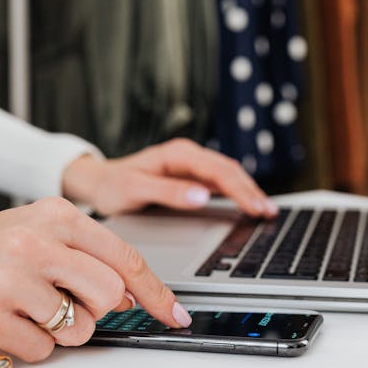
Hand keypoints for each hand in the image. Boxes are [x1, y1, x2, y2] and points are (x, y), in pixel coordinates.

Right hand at [0, 197, 191, 361]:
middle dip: (98, 308)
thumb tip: (131, 294)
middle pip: (111, 296)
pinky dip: (33, 342)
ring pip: (79, 328)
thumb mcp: (44, 231)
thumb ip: (88, 254)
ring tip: (33, 303)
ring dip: (62, 327)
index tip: (174, 313)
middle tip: (69, 298)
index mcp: (59, 214)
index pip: (125, 256)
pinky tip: (12, 317)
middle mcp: (39, 242)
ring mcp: (13, 278)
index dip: (156, 291)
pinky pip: (43, 349)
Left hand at [62, 138, 278, 217]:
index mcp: (179, 154)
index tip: (256, 207)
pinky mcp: (190, 176)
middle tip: (269, 213)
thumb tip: (203, 196)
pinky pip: (219, 182)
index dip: (241, 189)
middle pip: (229, 170)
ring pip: (227, 175)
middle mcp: (188, 155)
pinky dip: (236, 193)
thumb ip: (169, 192)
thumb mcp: (136, 190)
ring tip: (266, 210)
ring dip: (247, 191)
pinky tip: (247, 205)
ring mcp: (190, 165)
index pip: (219, 171)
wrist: (98, 182)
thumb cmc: (113, 186)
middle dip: (251, 190)